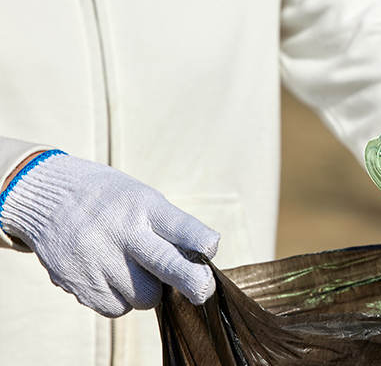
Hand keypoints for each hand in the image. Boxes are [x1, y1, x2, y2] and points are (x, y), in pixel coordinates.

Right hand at [0, 151, 218, 317]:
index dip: (201, 242)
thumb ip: (169, 230)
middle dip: (193, 283)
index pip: (180, 227)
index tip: (210, 249)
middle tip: (202, 289)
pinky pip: (117, 309)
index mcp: (143, 205)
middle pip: (167, 266)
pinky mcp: (78, 282)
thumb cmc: (110, 201)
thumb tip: (199, 267)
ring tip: (131, 266)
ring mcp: (97, 259)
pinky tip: (109, 275)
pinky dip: (120, 299)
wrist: (45, 196)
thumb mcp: (141, 197)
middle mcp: (120, 231)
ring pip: (145, 297)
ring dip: (147, 290)